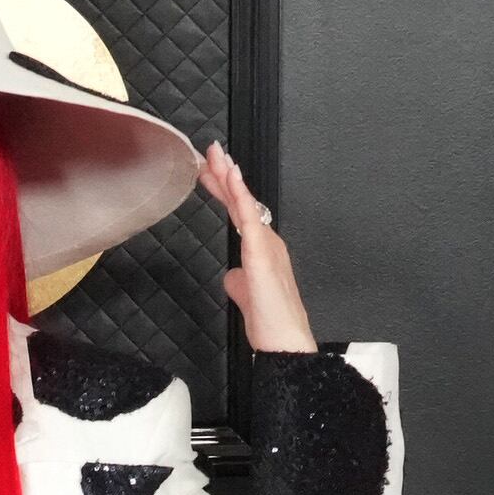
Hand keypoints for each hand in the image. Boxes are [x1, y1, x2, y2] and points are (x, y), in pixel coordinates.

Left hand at [199, 142, 316, 354]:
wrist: (284, 342)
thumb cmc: (269, 323)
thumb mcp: (244, 295)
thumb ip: (238, 280)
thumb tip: (231, 273)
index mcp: (262, 250)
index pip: (239, 214)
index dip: (225, 192)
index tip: (210, 173)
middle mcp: (268, 242)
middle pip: (241, 202)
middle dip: (224, 176)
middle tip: (209, 152)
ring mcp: (267, 244)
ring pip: (244, 204)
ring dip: (229, 178)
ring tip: (216, 156)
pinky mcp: (262, 252)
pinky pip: (248, 217)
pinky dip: (239, 195)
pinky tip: (231, 178)